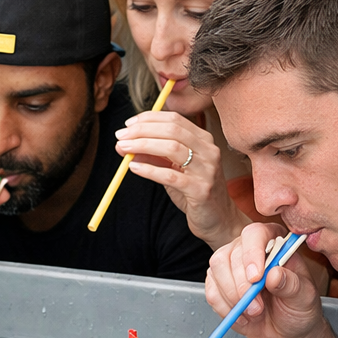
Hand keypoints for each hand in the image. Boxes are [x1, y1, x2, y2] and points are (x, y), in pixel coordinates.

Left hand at [115, 110, 247, 248]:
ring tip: (123, 149)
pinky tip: (134, 167)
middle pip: (172, 130)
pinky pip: (170, 176)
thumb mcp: (173, 168)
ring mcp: (207, 170)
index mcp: (203, 140)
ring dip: (143, 145)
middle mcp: (209, 150)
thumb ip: (154, 154)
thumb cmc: (193, 190)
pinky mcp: (201, 190)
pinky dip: (149, 170)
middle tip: (120, 136)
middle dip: (142, 130)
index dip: (149, 119)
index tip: (128, 124)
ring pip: (172, 148)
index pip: (175, 119)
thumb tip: (125, 143)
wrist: (217, 218)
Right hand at [205, 222, 324, 337]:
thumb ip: (292, 285)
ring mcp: (230, 264)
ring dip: (232, 297)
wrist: (285, 330)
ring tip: (253, 313)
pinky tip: (242, 315)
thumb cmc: (297, 308)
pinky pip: (211, 291)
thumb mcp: (304, 298)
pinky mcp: (217, 283)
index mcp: (274, 243)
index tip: (256, 278)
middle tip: (257, 308)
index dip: (253, 254)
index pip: (256, 235)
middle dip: (242, 285)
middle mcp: (249, 249)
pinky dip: (225, 308)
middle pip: (231, 254)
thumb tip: (275, 275)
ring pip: (217, 270)